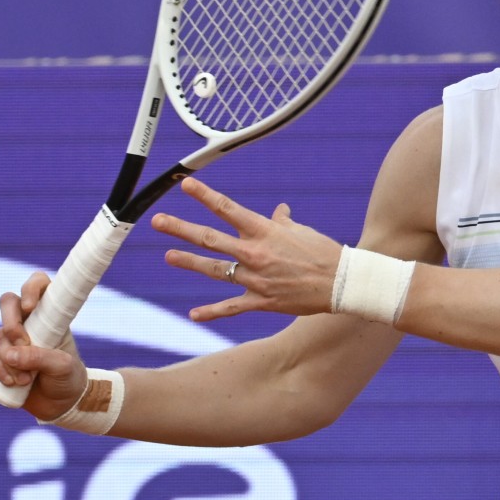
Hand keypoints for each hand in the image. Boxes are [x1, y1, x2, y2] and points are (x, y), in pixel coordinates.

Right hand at [0, 271, 88, 419]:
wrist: (63, 404)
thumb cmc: (69, 377)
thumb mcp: (64, 367)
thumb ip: (41, 357)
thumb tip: (11, 354)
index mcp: (49, 315)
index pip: (38, 285)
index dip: (31, 287)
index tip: (30, 306)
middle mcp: (29, 322)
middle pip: (8, 303)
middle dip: (11, 323)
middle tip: (23, 343)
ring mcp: (12, 340)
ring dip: (9, 358)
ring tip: (27, 378)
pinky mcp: (0, 359)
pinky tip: (14, 382)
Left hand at [152, 177, 342, 320]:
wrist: (341, 282)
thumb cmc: (324, 252)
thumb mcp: (302, 231)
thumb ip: (283, 223)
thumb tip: (278, 212)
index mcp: (264, 231)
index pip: (227, 209)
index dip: (204, 195)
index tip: (185, 185)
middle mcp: (254, 253)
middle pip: (210, 238)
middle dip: (181, 229)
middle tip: (158, 221)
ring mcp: (255, 278)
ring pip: (214, 269)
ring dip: (189, 262)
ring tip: (169, 256)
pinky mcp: (261, 301)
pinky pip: (231, 307)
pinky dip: (211, 312)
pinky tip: (193, 315)